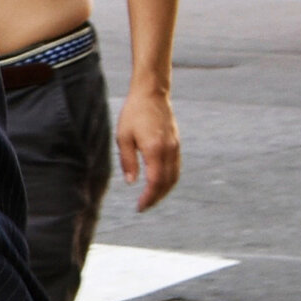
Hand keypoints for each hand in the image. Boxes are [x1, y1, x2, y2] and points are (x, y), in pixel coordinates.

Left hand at [117, 86, 181, 211]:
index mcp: (155, 149)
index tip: (140, 207)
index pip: (155, 182)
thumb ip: (128, 161)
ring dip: (164, 191)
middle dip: (156, 198)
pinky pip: (176, 167)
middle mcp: (169, 150)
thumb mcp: (123, 137)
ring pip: (174, 176)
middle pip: (167, 183)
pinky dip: (169, 180)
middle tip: (144, 206)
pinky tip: (159, 183)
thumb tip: (132, 182)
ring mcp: (175, 147)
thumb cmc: (134, 113)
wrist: (152, 94)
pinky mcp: (176, 144)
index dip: (149, 197)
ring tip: (151, 198)